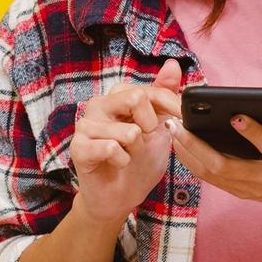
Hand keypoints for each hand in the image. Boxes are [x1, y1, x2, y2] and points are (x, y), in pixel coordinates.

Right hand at [70, 58, 182, 224]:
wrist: (120, 198)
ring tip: (128, 155)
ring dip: (137, 149)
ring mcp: (86, 125)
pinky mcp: (78, 147)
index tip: (183, 119)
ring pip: (129, 130)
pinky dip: (123, 161)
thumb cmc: (139, 161)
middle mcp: (99, 105)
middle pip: (136, 98)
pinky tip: (117, 164)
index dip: (172, 105)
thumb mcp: (159, 127)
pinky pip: (113, 148)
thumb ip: (163, 95)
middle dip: (151, 126)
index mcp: (118, 96)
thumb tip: (173, 63)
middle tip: (145, 140)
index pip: (149, 90)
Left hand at [168, 105, 261, 216]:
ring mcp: (252, 189)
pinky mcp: (242, 192)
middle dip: (197, 145)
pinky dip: (192, 162)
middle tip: (177, 123)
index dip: (253, 133)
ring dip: (188, 153)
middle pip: (226, 166)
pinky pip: (212, 179)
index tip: (236, 115)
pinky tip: (180, 144)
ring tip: (172, 129)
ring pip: (213, 174)